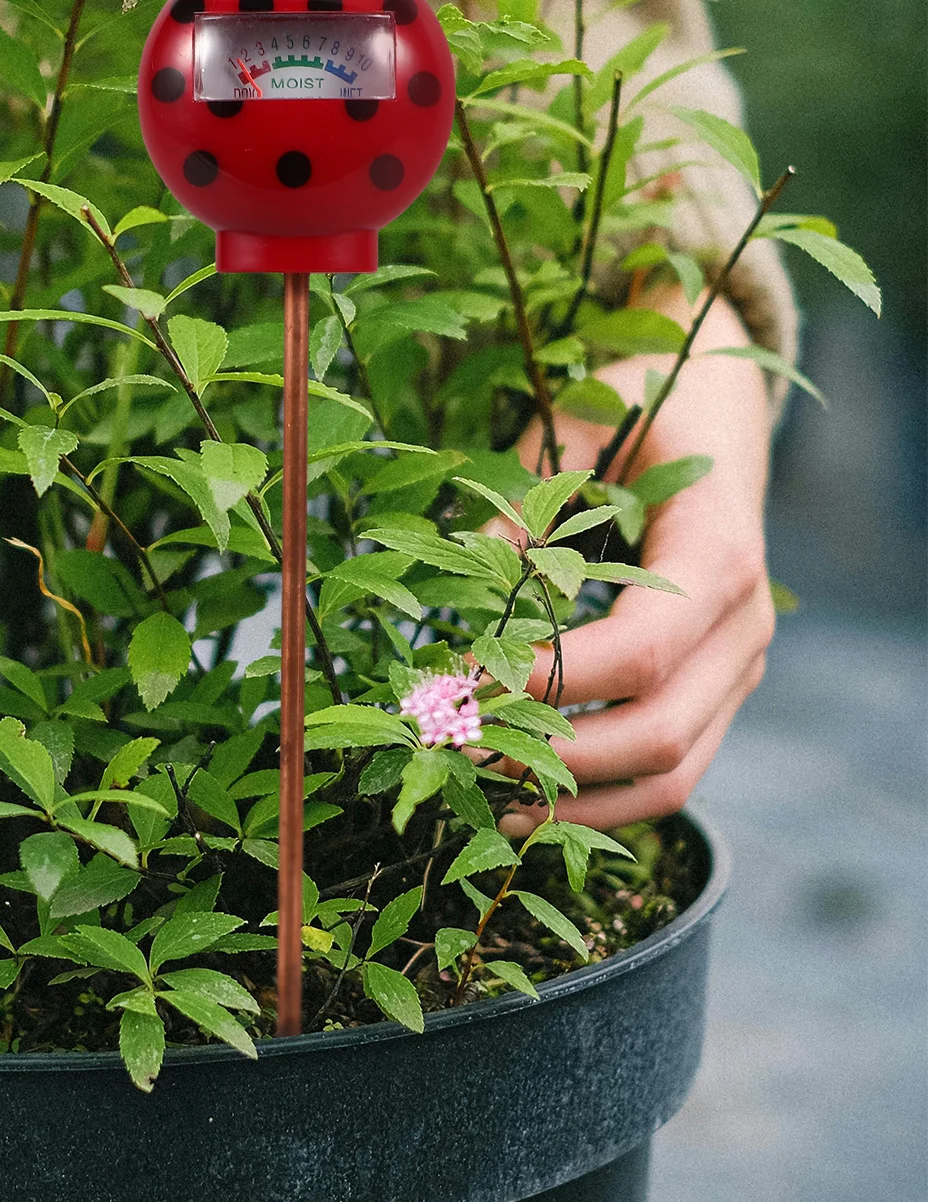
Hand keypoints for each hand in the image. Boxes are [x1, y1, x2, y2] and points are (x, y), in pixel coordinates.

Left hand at [503, 287, 775, 832]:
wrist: (717, 405)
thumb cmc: (645, 403)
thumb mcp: (580, 427)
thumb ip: (527, 502)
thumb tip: (471, 579)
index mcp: (720, 552)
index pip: (641, 649)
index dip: (552, 679)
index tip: (467, 678)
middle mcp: (746, 625)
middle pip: (659, 731)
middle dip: (551, 753)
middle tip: (456, 744)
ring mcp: (740, 667)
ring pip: (673, 773)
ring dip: (577, 798)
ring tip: (484, 796)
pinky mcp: (718, 690)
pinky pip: (673, 768)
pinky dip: (604, 797)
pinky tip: (529, 796)